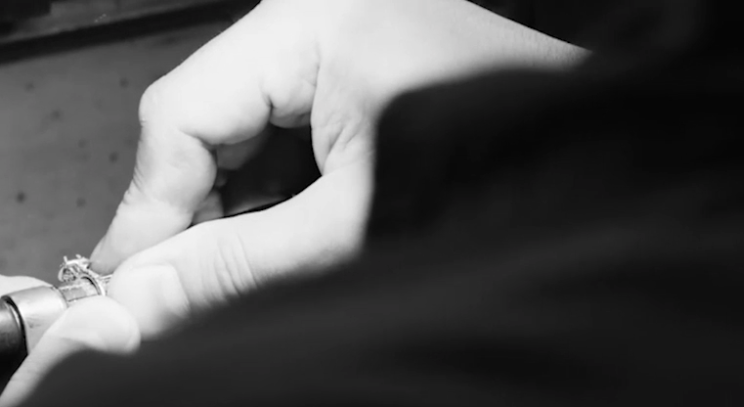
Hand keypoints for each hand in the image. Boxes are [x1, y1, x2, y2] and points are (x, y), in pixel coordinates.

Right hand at [92, 0, 585, 335]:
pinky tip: (285, 250)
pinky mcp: (359, 85)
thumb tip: (142, 294)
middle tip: (182, 294)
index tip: (132, 282)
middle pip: (204, 125)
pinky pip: (284, 147)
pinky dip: (274, 206)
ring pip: (241, 143)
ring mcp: (339, 51)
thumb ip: (241, 263)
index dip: (148, 208)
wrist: (610, 169)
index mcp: (311, 24)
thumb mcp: (354, 226)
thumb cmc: (510, 166)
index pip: (181, 112)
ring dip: (233, 218)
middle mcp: (317, 22)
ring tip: (243, 278)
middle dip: (194, 216)